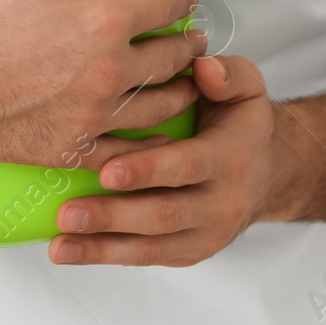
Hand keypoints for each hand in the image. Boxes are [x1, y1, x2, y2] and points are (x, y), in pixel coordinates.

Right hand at [0, 0, 203, 172]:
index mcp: (103, 20)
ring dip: (181, 91)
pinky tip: (157, 137)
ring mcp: (92, 115)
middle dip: (188, 45)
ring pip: (159, 106)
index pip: (165, 5)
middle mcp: (108, 71)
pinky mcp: (71, 148)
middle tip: (194, 40)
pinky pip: (126, 151)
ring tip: (189, 83)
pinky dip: (149, 144)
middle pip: (171, 58)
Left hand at [48, 53, 273, 266]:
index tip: (108, 171)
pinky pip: (145, 257)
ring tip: (60, 244)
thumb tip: (203, 67)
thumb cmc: (239, 123)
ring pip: (150, 246)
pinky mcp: (186, 252)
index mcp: (230, 159)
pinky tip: (69, 251)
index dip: (148, 170)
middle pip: (163, 214)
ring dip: (101, 247)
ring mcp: (203, 234)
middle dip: (113, 216)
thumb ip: (228, 74)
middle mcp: (221, 203)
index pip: (187, 166)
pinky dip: (105, 256)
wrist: (265, 174)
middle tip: (69, 213)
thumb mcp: (246, 89)